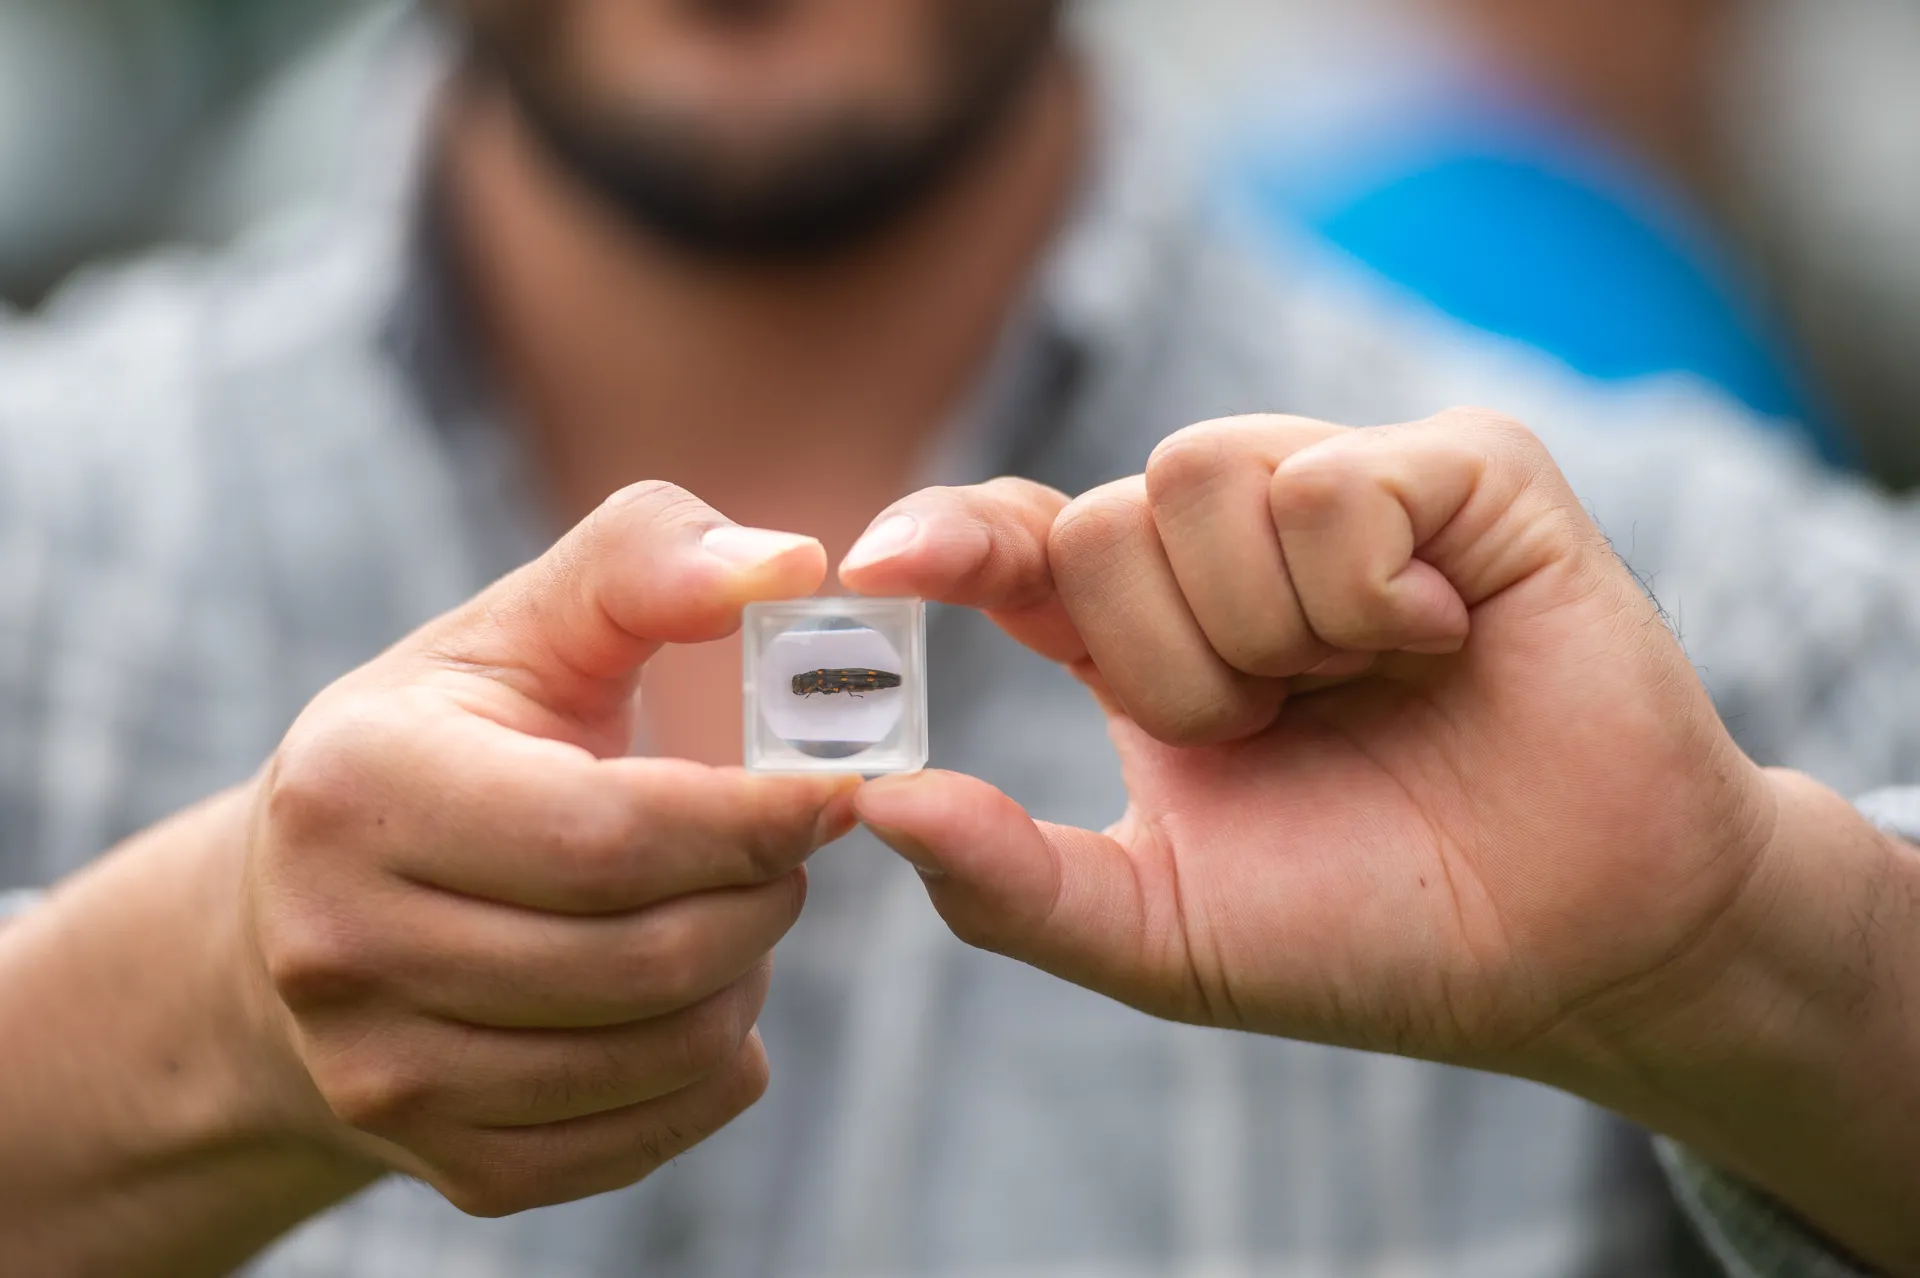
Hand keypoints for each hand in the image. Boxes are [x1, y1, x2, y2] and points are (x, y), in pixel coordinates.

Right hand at [240, 483, 856, 1215]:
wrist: (318, 907)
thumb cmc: (455, 738)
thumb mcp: (528, 625)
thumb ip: (651, 562)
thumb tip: (793, 564)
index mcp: (359, 789)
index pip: (606, 836)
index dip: (752, 821)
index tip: (840, 789)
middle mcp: (341, 947)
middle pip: (643, 957)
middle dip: (762, 898)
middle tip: (788, 848)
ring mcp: (383, 1075)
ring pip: (657, 1053)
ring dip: (745, 978)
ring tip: (735, 912)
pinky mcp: (449, 1164)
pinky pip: (643, 1138)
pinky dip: (714, 1067)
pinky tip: (703, 995)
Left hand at [841, 411, 1776, 1078]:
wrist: (1573, 948)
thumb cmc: (1371, 932)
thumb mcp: (1161, 933)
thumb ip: (1011, 883)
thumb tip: (873, 802)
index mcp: (1150, 637)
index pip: (1016, 542)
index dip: (946, 540)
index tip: (877, 573)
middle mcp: (1235, 546)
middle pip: (1102, 521)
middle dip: (1172, 668)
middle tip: (1281, 729)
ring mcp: (1347, 491)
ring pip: (1198, 476)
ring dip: (1267, 631)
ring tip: (1368, 685)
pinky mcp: (1463, 470)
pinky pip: (1330, 481)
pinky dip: (1365, 592)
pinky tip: (1440, 639)